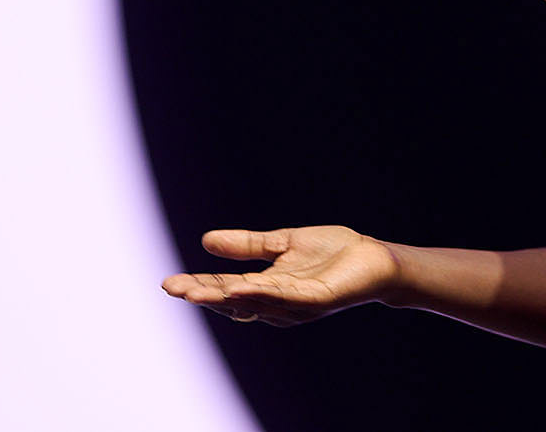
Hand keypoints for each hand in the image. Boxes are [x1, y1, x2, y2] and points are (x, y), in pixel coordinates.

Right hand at [162, 226, 400, 326]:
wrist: (376, 258)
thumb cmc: (335, 253)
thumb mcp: (283, 243)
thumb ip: (248, 245)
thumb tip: (206, 240)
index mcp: (268, 288)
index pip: (228, 290)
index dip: (200, 286)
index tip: (169, 283)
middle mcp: (278, 302)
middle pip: (234, 301)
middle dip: (203, 295)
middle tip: (171, 288)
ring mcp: (296, 304)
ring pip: (255, 302)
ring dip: (225, 298)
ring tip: (195, 293)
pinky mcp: (317, 299)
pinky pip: (286, 298)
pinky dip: (264, 293)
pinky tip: (244, 288)